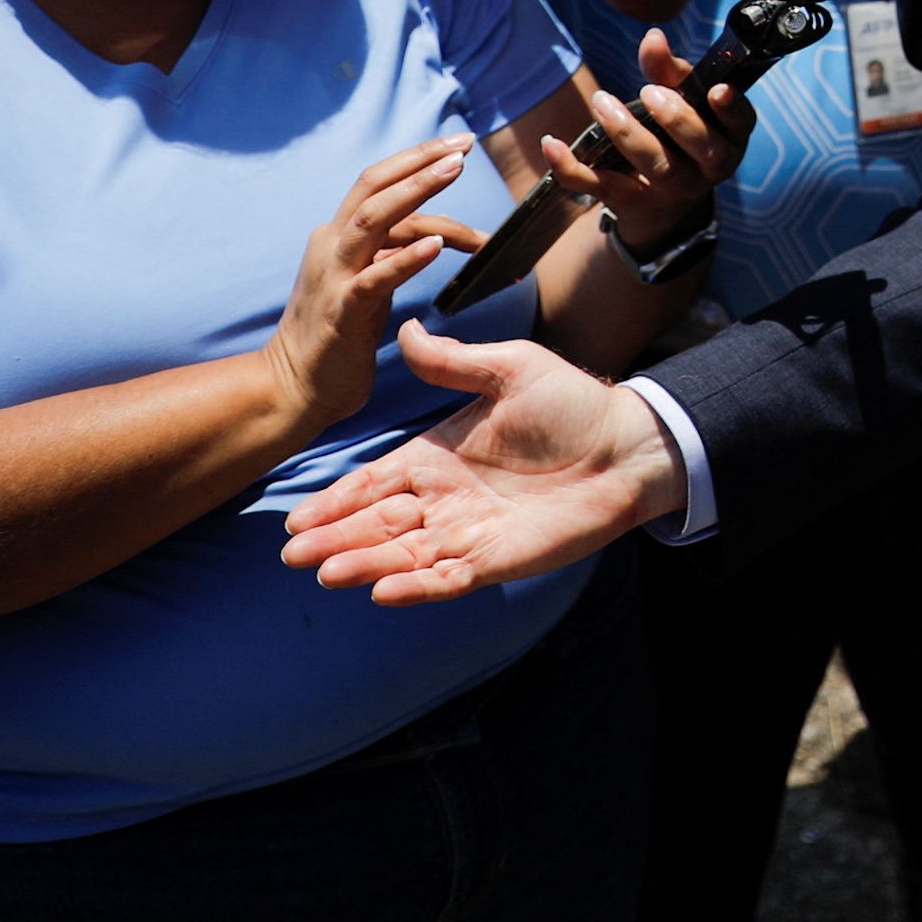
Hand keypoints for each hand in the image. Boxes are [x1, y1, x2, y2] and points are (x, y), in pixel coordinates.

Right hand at [262, 139, 480, 435]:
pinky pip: (375, 278)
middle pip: (374, 186)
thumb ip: (386, 254)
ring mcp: (333, 277)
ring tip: (454, 172)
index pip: (378, 183)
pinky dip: (406, 258)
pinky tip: (436, 248)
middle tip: (464, 147)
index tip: (457, 146)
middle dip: (419, 161)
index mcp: (337, 236)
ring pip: (373, 218)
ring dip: (415, 191)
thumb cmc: (336, 337)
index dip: (416, 160)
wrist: (293, 390)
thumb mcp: (364, 284)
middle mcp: (331, 246)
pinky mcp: (341, 312)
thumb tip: (426, 234)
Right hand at [280, 337, 684, 601]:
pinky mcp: (499, 559)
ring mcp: (469, 532)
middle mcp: (446, 499)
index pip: (374, 483)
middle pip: (378, 524)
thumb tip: (406, 329)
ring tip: (326, 572)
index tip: (296, 519)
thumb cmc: (572, 404)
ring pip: (404, 554)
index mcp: (438, 456)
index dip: (337, 501)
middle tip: (292, 554)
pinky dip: (417, 587)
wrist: (628, 443)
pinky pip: (449, 578)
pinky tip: (383, 592)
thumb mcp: (508, 369)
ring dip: (365, 564)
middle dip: (335, 539)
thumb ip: (453, 363)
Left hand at [542, 29, 754, 249]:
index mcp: (727, 135)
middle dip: (675, 118)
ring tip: (604, 102)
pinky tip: (552, 144)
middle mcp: (707, 167)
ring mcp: (670, 189)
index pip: (740, 122)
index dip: (731, 109)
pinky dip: (571, 168)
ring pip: (654, 165)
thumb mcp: (682, 100)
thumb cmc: (677, 134)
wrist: (662, 203)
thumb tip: (653, 37)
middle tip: (648, 92)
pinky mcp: (630, 201)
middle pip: (699, 146)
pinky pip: (600, 187)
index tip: (716, 90)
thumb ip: (669, 69)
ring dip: (627, 133)